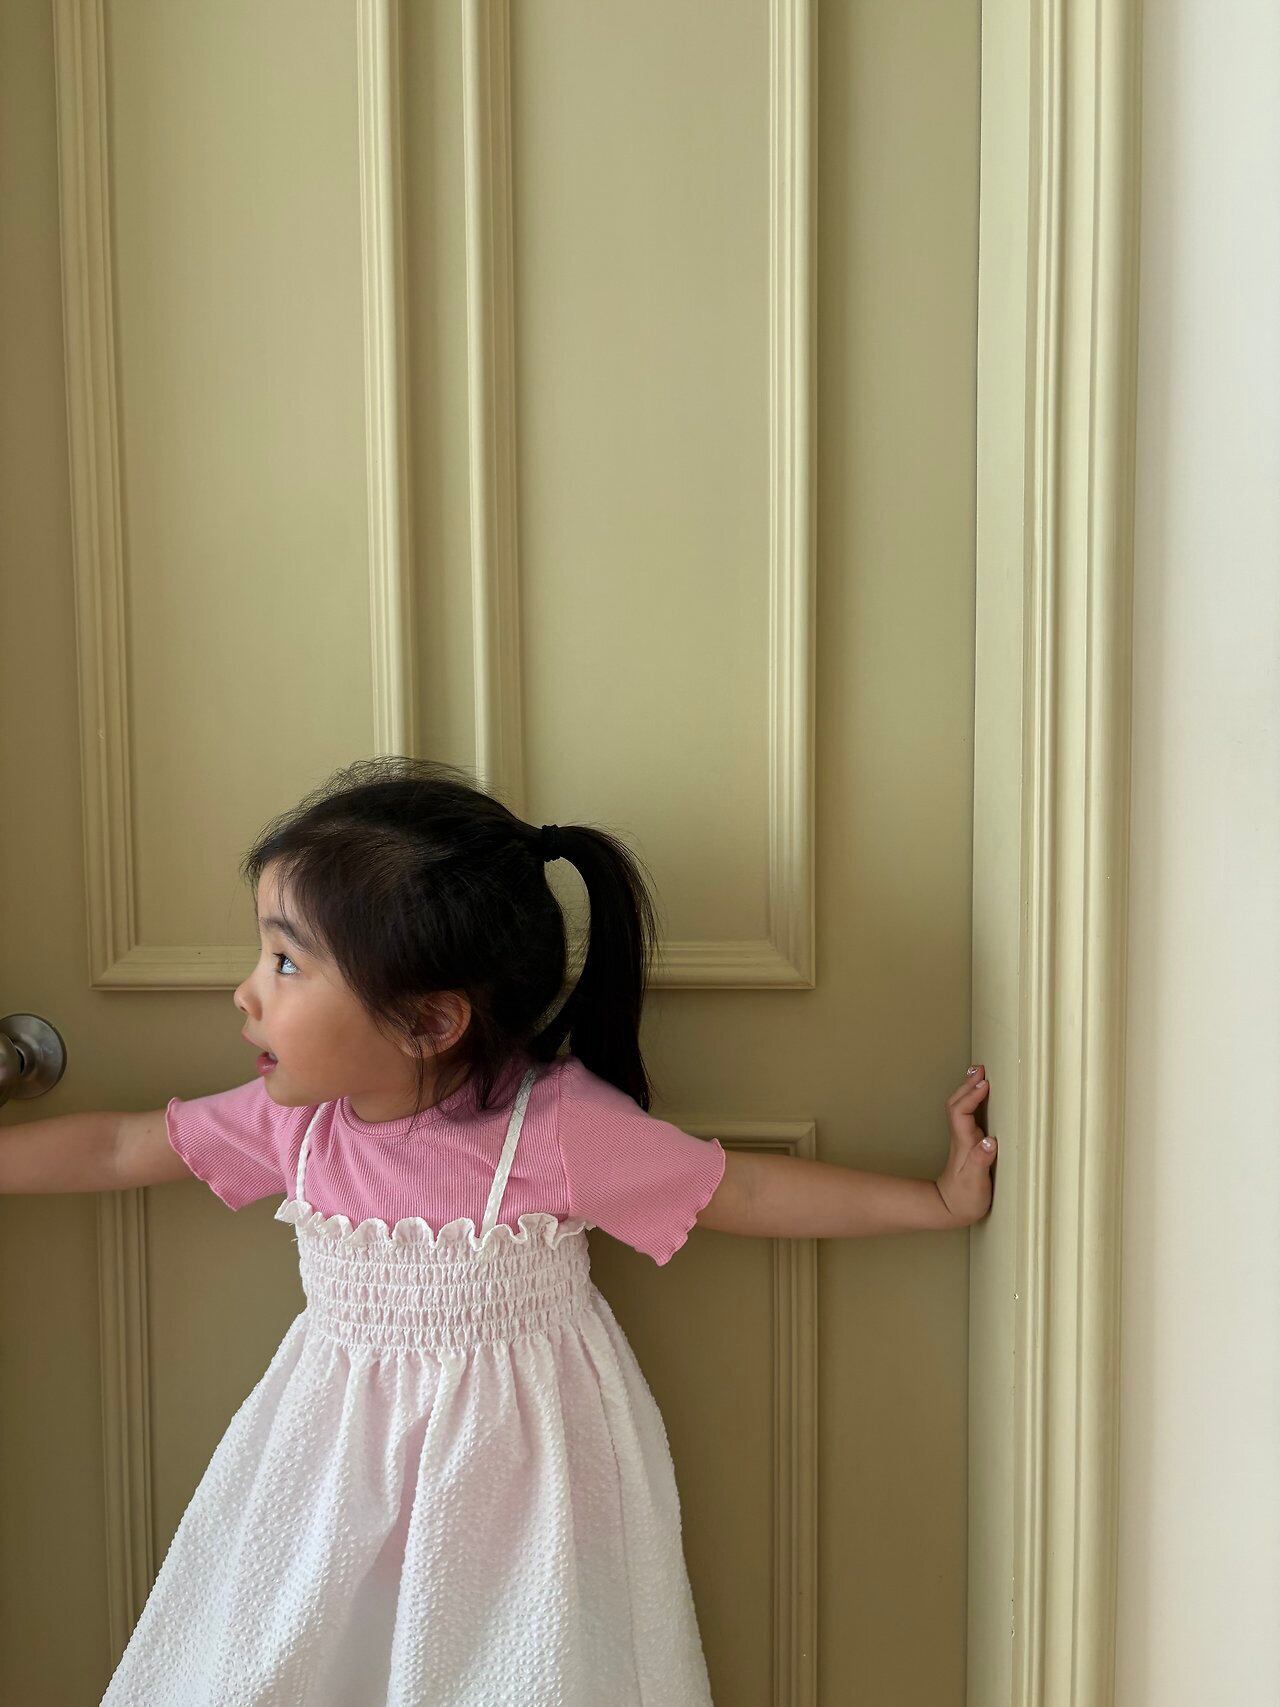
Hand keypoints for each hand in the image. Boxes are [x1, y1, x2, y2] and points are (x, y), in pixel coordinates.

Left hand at [934, 1064, 997, 1226]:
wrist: (950, 1209)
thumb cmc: (964, 1198)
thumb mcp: (975, 1183)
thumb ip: (981, 1161)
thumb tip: (990, 1140)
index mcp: (963, 1143)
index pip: (961, 1112)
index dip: (971, 1096)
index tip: (985, 1084)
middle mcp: (961, 1137)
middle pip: (957, 1103)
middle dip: (968, 1085)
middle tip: (980, 1068)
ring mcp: (964, 1139)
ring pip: (960, 1107)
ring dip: (968, 1089)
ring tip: (978, 1073)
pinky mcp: (968, 1143)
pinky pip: (967, 1114)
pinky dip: (972, 1100)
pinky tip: (980, 1096)